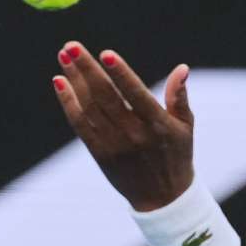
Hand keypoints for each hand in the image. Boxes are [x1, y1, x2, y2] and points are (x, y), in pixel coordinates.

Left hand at [52, 41, 194, 211]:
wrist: (163, 198)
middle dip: (86, 69)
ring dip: (74, 81)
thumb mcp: (185, 127)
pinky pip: (80, 125)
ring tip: (64, 57)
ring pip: (89, 108)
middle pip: (105, 97)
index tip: (106, 53)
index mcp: (158, 125)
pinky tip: (60, 83)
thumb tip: (181, 68)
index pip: (136, 93)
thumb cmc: (176, 155)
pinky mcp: (100, 154)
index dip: (120, 73)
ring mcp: (115, 146)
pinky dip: (68, 103)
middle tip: (70, 46)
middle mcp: (135, 135)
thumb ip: (179, 97)